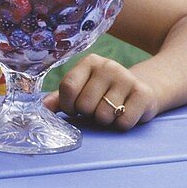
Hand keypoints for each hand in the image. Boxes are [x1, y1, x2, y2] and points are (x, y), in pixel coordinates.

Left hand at [43, 54, 160, 130]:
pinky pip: (124, 122)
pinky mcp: (143, 93)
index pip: (68, 87)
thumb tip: (43, 107)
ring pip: (104, 115)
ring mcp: (127, 78)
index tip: (74, 109)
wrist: (141, 90)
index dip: (68, 105)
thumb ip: (61, 99)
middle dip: (88, 114)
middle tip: (97, 109)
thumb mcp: (82, 91)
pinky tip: (125, 114)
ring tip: (111, 111)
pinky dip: (121, 125)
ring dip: (105, 120)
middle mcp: (108, 66)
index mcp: (89, 62)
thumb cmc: (104, 93)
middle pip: (85, 104)